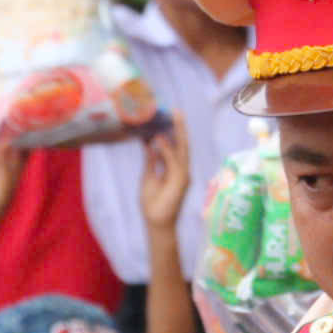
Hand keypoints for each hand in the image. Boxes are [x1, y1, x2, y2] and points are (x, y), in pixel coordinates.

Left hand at [140, 120, 191, 235]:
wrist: (157, 222)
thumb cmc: (153, 203)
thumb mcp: (149, 176)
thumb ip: (151, 160)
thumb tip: (149, 143)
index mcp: (175, 168)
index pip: (176, 146)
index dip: (173, 131)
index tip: (168, 116)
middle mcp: (182, 170)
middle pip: (182, 145)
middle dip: (180, 128)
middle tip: (176, 111)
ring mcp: (183, 175)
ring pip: (181, 150)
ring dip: (177, 133)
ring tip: (172, 117)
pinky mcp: (181, 182)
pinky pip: (174, 162)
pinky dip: (167, 150)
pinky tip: (160, 138)